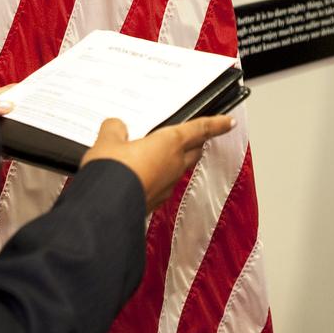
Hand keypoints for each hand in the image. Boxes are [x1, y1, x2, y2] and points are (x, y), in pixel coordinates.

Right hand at [81, 115, 234, 211]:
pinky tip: (142, 175)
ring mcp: (166, 186)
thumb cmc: (112, 173)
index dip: (216, 124)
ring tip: (159, 153)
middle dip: (197, 142)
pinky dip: (158, 177)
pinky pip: (162, 184)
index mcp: (169, 143)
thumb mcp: (107, 142)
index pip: (199, 129)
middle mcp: (174, 165)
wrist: (104, 210)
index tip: (229, 122)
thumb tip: (116, 126)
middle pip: (193, 150)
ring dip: (174, 160)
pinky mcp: (155, 202)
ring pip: (178, 168)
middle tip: (197, 136)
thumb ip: (114, 129)